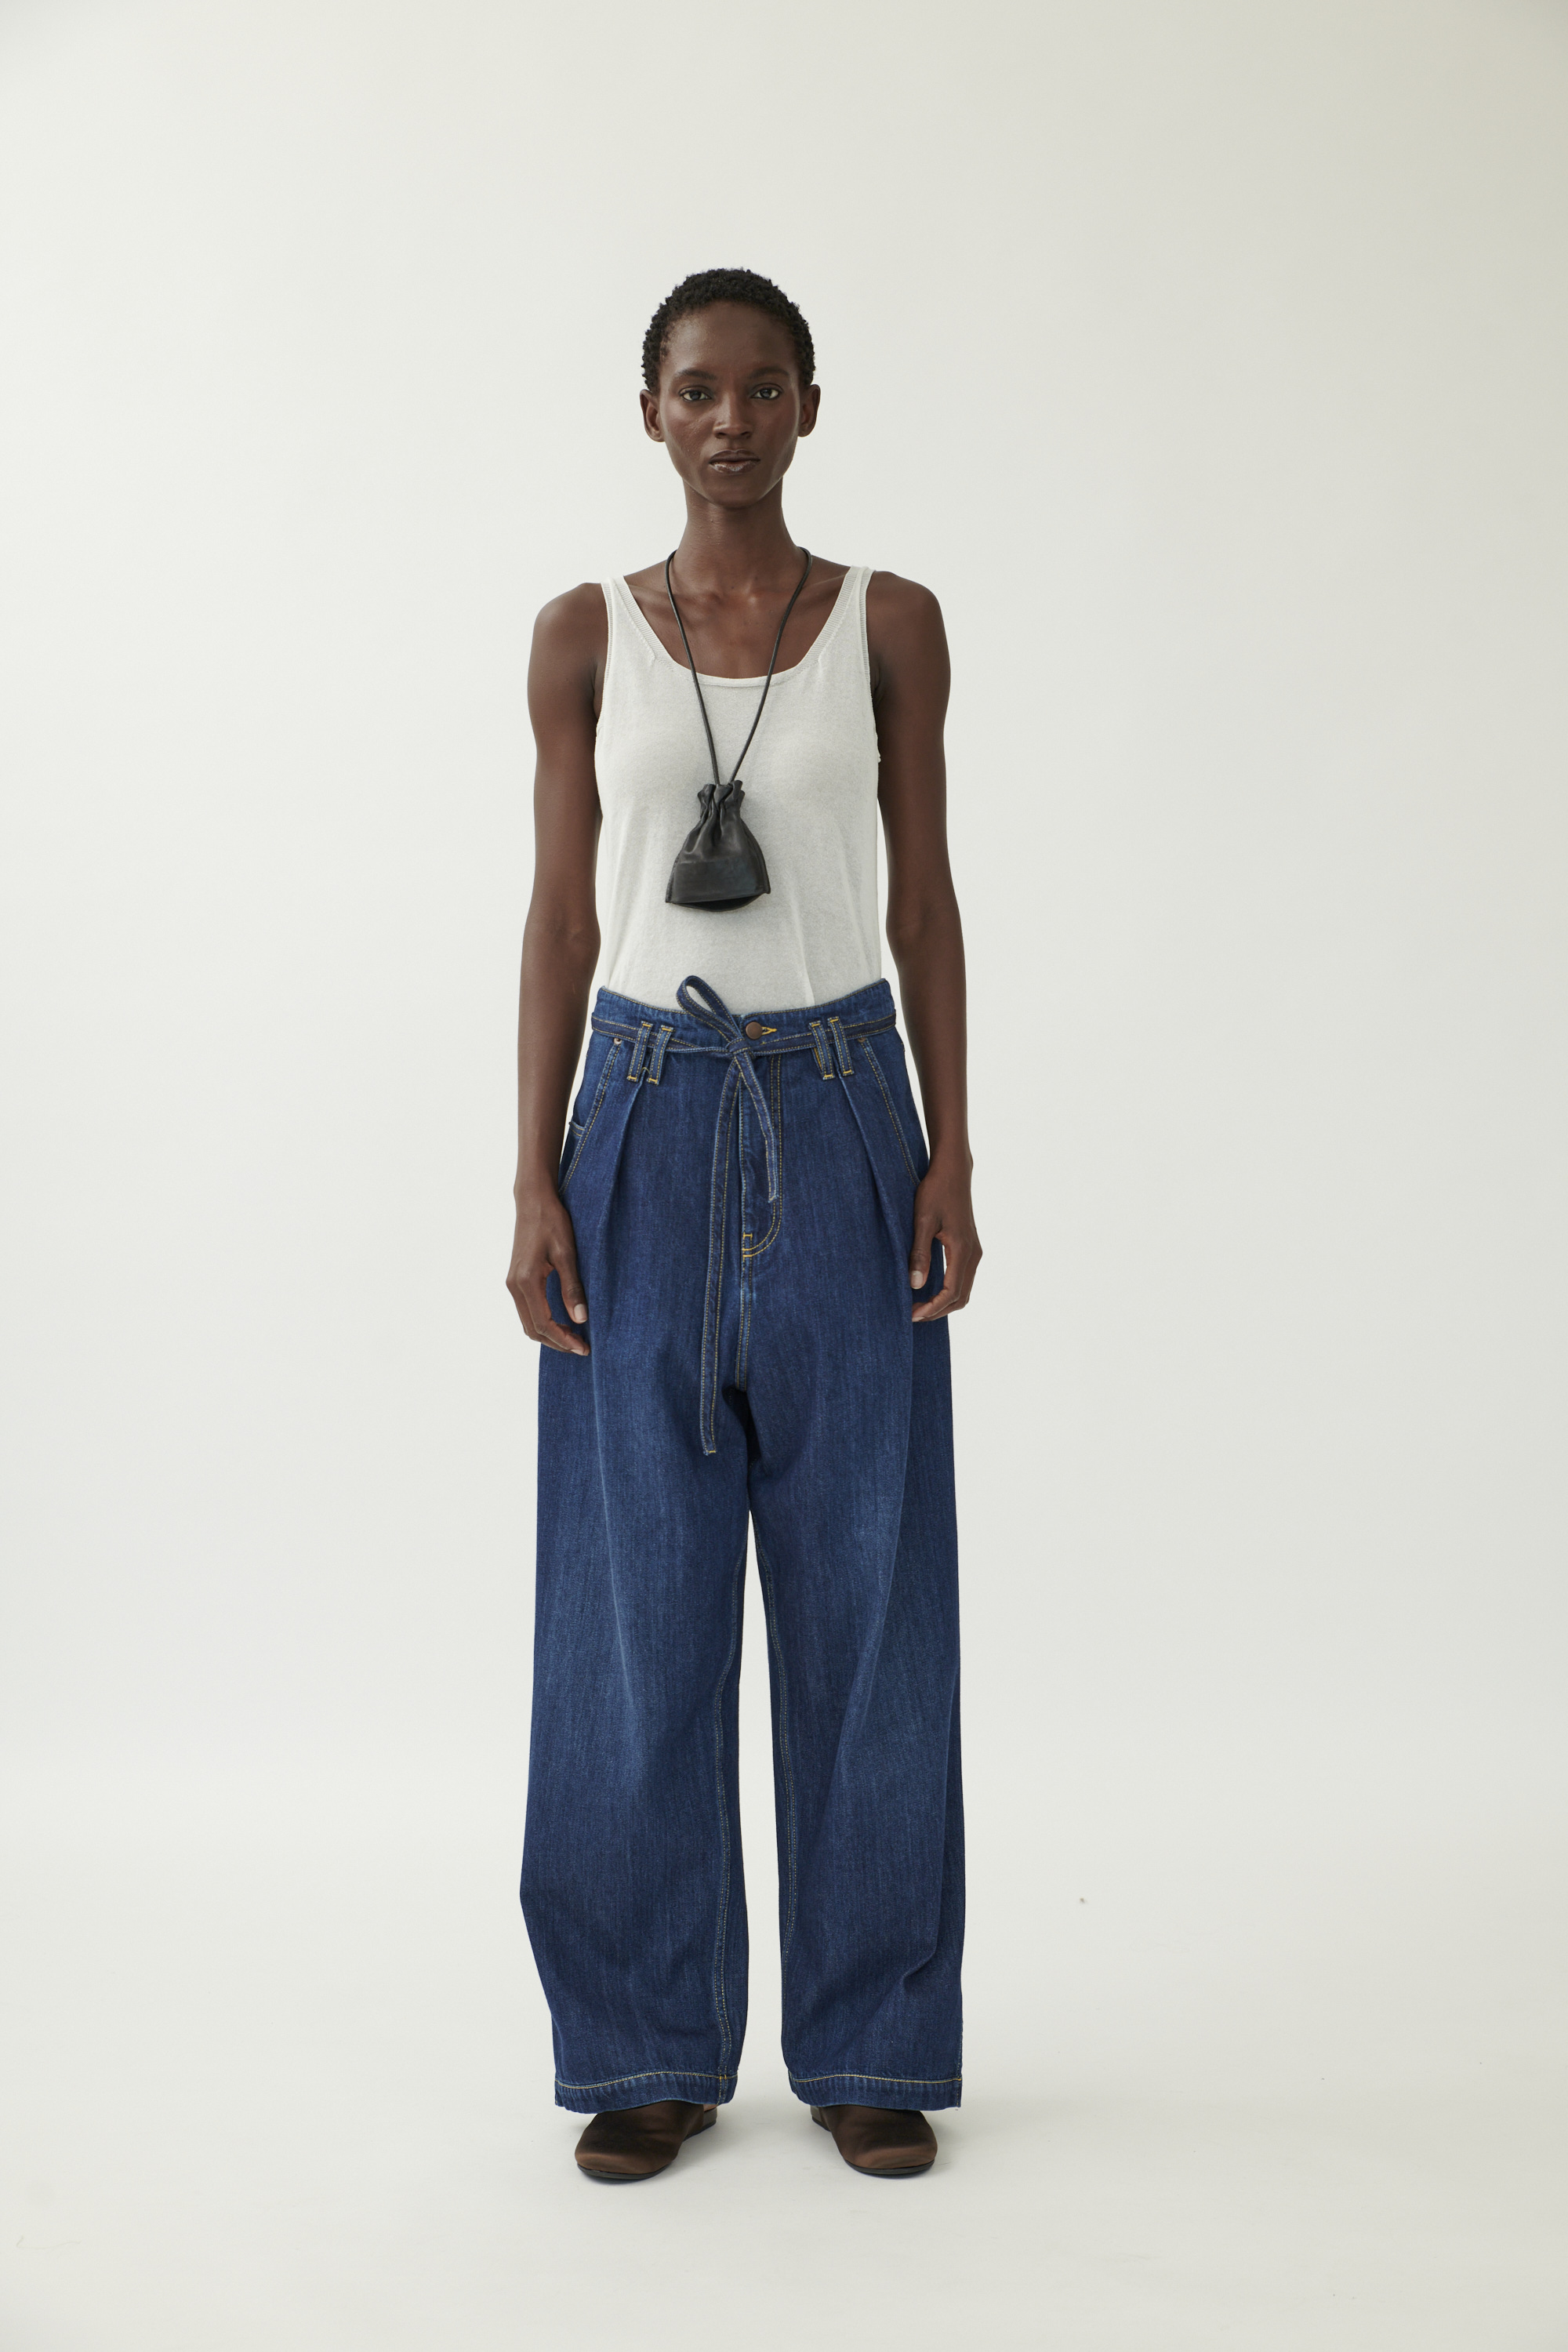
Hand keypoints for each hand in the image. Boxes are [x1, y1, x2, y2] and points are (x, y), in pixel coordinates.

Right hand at [507, 1184, 589, 1355]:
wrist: (533, 1201)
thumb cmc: (552, 1222)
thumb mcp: (567, 1254)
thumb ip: (572, 1288)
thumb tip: (581, 1319)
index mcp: (525, 1281)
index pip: (543, 1324)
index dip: (563, 1340)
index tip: (583, 1348)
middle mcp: (514, 1285)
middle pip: (532, 1329)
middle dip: (556, 1342)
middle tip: (581, 1347)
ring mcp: (512, 1283)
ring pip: (528, 1322)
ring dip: (549, 1333)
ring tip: (574, 1337)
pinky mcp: (516, 1278)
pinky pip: (527, 1310)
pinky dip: (543, 1321)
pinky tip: (562, 1320)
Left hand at [909, 1156, 981, 1321]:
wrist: (953, 1171)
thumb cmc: (935, 1192)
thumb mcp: (922, 1221)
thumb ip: (919, 1254)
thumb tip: (916, 1285)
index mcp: (962, 1250)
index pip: (952, 1292)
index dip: (933, 1308)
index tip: (913, 1315)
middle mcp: (973, 1254)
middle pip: (961, 1297)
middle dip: (938, 1311)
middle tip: (913, 1315)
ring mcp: (974, 1251)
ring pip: (964, 1290)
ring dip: (943, 1303)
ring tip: (919, 1306)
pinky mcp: (969, 1247)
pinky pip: (963, 1278)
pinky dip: (949, 1291)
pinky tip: (929, 1290)